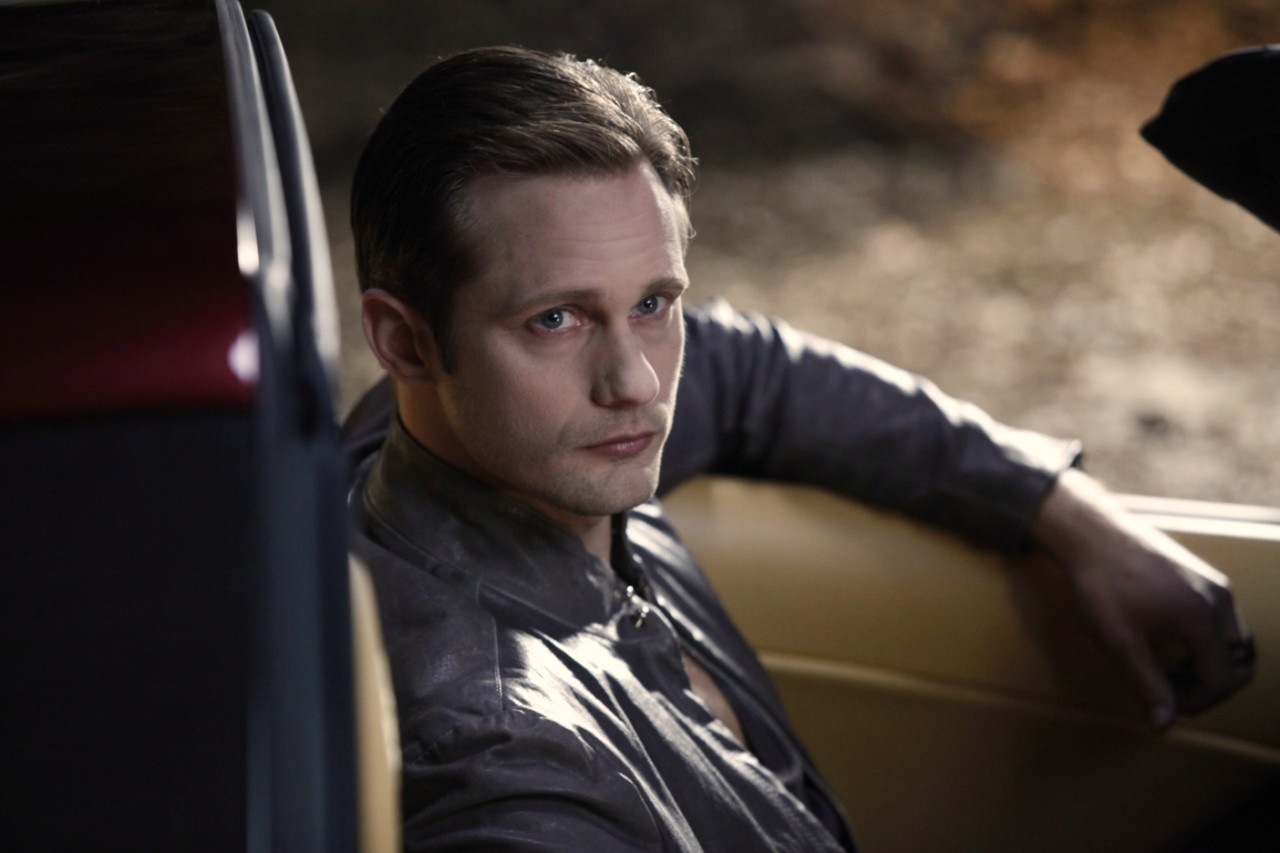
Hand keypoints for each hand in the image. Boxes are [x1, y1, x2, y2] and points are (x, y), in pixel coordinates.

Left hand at [1030, 469, 1253, 730]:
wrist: (1090, 534)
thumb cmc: (1100, 585)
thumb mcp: (1118, 641)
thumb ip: (1147, 685)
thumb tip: (1164, 725)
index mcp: (1203, 618)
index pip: (1224, 681)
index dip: (1196, 703)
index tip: (1162, 704)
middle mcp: (1220, 600)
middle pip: (1239, 664)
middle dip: (1210, 688)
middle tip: (1168, 691)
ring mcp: (1215, 586)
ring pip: (1234, 644)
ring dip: (1209, 666)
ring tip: (1165, 669)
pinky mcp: (1204, 578)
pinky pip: (1223, 623)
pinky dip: (1206, 644)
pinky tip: (1168, 644)